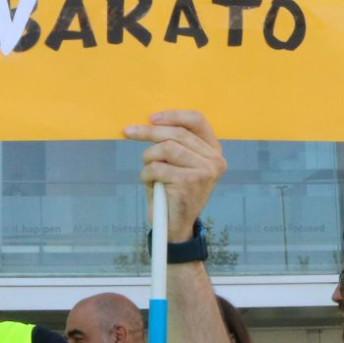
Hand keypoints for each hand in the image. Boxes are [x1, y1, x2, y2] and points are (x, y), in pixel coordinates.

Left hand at [124, 111, 226, 243]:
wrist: (175, 227)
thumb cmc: (173, 191)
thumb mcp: (177, 163)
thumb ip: (173, 142)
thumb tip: (151, 120)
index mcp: (214, 151)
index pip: (197, 120)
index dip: (173, 115)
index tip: (151, 118)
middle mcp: (214, 159)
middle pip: (177, 133)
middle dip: (148, 132)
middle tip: (128, 132)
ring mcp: (205, 171)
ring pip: (166, 148)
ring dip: (148, 157)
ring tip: (147, 169)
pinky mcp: (190, 182)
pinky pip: (158, 167)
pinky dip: (147, 174)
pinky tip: (150, 183)